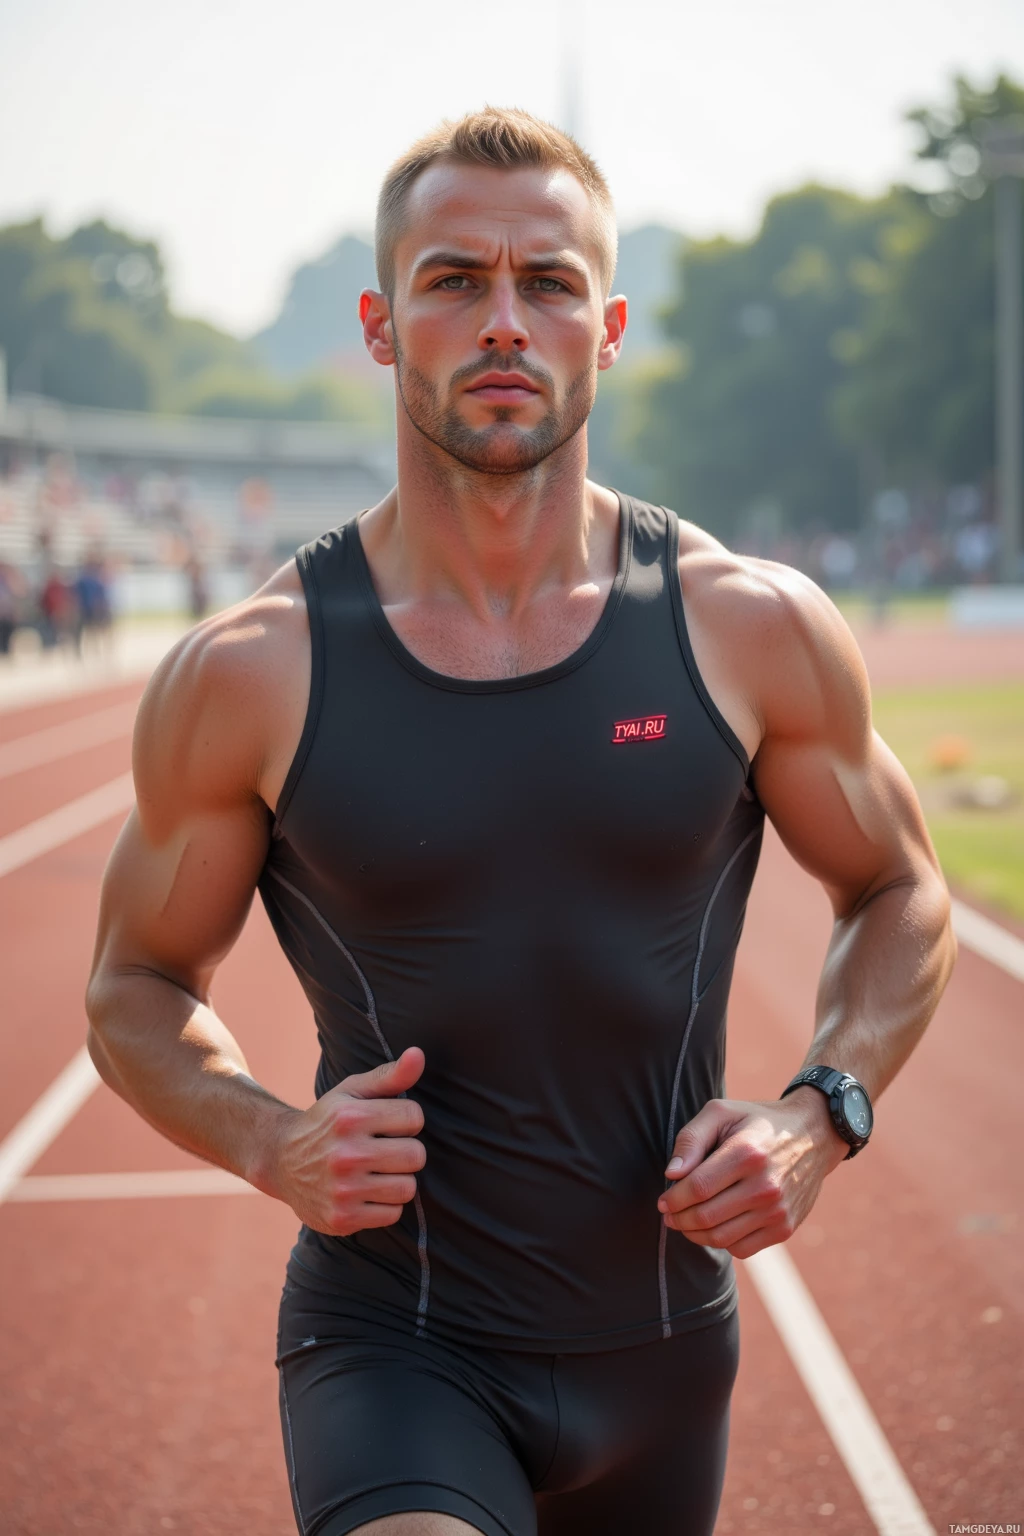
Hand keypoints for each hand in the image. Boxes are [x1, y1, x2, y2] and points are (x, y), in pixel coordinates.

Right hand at [263, 1047, 426, 1235]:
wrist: (280, 1160)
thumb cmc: (327, 1122)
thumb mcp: (352, 1092)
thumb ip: (390, 1075)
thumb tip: (418, 1055)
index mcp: (350, 1118)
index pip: (414, 1117)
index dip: (406, 1119)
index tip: (389, 1124)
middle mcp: (346, 1154)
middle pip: (416, 1155)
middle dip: (406, 1151)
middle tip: (385, 1150)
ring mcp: (343, 1190)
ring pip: (407, 1188)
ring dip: (398, 1180)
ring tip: (377, 1171)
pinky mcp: (342, 1218)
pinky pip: (392, 1214)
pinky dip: (384, 1205)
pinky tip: (366, 1193)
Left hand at [657, 1089, 848, 1258]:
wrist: (812, 1135)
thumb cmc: (757, 1122)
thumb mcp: (722, 1112)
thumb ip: (692, 1139)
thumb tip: (671, 1174)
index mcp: (747, 1153)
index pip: (698, 1188)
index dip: (673, 1199)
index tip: (663, 1201)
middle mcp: (765, 1185)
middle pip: (706, 1216)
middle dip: (678, 1219)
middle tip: (669, 1214)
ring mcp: (778, 1210)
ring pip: (721, 1237)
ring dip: (694, 1234)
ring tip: (685, 1222)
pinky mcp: (785, 1227)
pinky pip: (742, 1248)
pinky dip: (722, 1242)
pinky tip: (715, 1226)